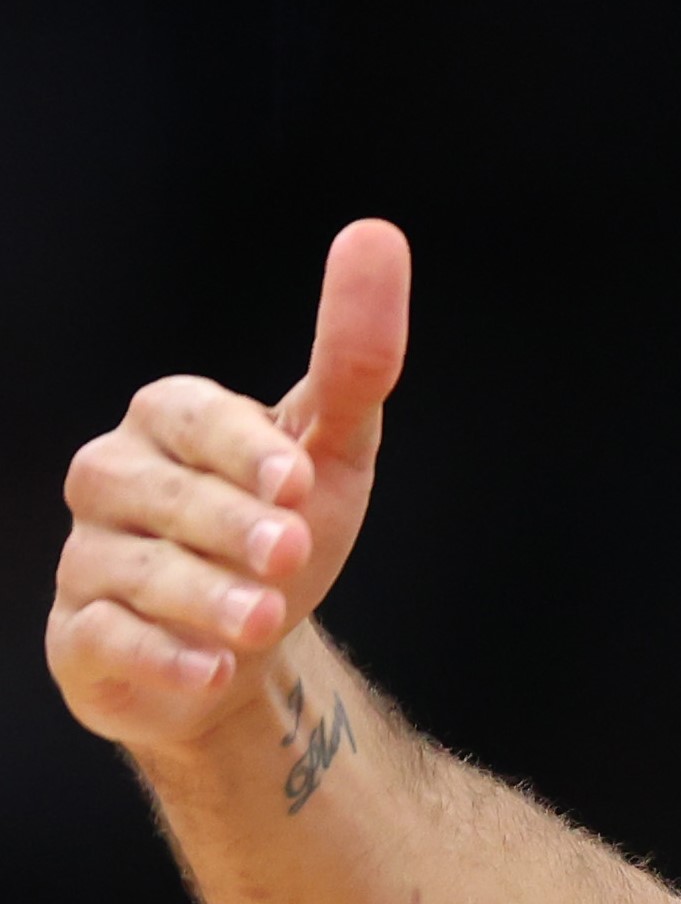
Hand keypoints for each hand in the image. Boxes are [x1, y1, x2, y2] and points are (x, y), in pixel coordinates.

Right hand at [47, 219, 410, 758]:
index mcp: (169, 424)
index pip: (192, 418)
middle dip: (227, 523)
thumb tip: (377, 233)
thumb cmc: (282, 525)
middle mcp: (114, 482)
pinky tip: (210, 670)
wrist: (244, 646)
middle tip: (290, 553)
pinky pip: (105, 640)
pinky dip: (159, 656)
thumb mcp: (333, 447)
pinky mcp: (80, 637)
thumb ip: (354, 358)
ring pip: (132, 569)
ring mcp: (89, 560)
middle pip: (160, 493)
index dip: (242, 447)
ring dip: (202, 595)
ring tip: (264, 618)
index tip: (298, 478)